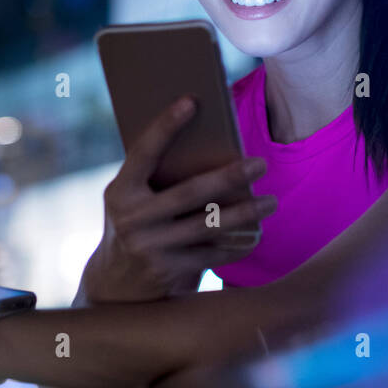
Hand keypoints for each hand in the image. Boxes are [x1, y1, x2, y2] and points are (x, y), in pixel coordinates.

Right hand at [83, 95, 276, 303]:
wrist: (115, 287)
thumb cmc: (136, 226)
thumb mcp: (133, 200)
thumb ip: (159, 179)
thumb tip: (215, 151)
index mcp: (120, 192)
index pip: (144, 152)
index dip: (165, 126)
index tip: (191, 100)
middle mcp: (132, 219)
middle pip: (190, 192)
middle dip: (230, 176)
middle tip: (261, 163)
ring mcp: (150, 248)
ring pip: (209, 225)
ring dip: (246, 213)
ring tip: (271, 201)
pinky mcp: (168, 272)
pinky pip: (213, 254)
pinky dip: (238, 244)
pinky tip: (257, 233)